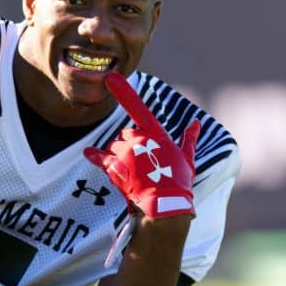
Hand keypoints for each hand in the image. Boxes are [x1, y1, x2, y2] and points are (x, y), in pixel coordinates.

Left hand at [84, 72, 199, 218]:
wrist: (165, 207)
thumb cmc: (178, 183)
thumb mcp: (187, 159)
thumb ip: (189, 138)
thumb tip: (196, 123)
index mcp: (156, 134)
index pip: (138, 109)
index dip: (124, 92)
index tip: (111, 78)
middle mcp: (138, 139)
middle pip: (126, 134)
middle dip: (131, 145)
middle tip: (143, 163)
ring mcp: (124, 153)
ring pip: (115, 146)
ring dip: (120, 155)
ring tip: (134, 173)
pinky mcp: (114, 167)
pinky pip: (100, 157)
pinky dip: (94, 155)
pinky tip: (89, 153)